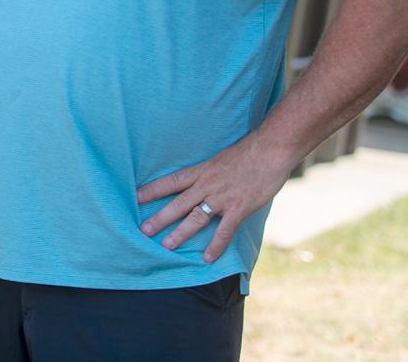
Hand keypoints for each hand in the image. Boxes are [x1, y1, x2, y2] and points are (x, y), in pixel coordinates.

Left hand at [135, 134, 291, 262]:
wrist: (270, 149)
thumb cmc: (248, 151)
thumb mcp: (221, 158)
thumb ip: (210, 172)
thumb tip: (203, 180)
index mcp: (202, 170)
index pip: (172, 181)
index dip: (153, 189)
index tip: (136, 197)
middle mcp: (207, 184)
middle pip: (178, 202)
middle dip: (160, 217)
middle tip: (143, 230)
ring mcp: (222, 197)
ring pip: (196, 217)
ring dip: (180, 233)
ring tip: (165, 246)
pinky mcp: (239, 208)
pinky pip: (224, 230)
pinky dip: (216, 245)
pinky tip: (207, 258)